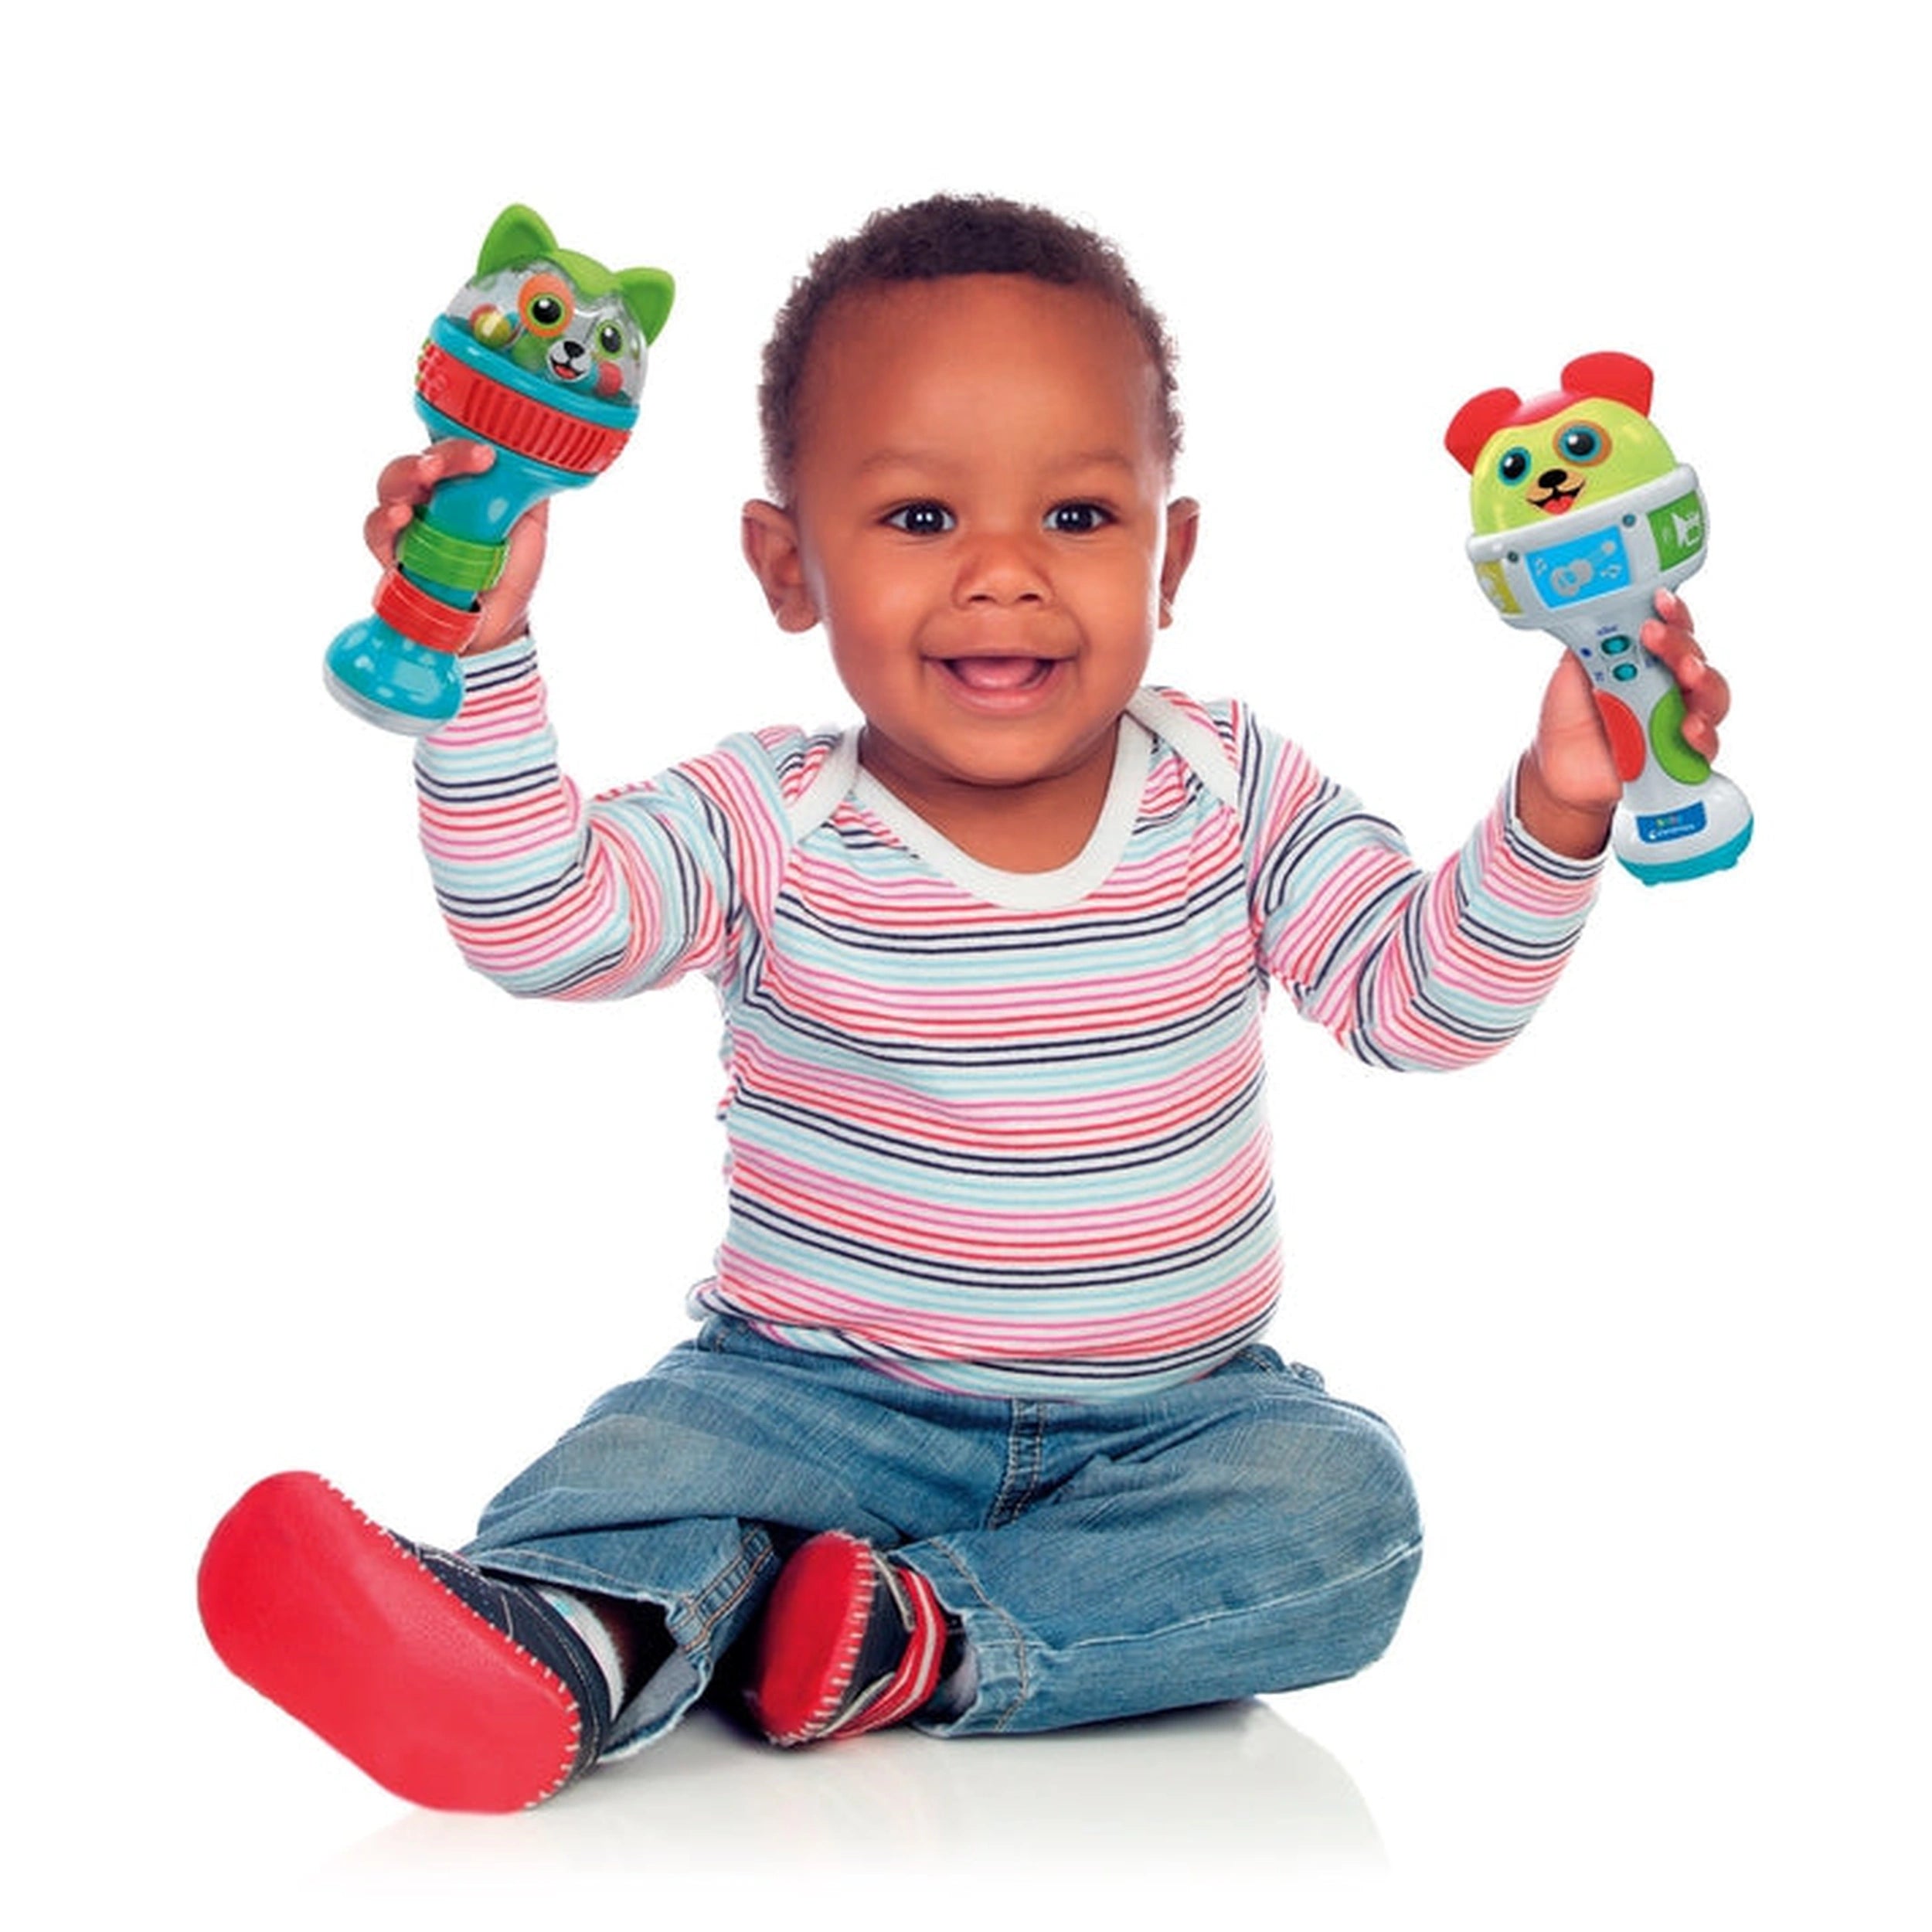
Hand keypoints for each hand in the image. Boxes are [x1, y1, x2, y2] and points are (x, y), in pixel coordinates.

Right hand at [365, 442, 550, 655]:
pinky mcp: (392, 554)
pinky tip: (400, 515)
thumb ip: (529, 489)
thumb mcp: (530, 523)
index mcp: (463, 481)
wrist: (499, 621)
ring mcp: (409, 522)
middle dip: (441, 456)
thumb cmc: (509, 566)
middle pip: (422, 460)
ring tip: (426, 475)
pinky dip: (384, 520)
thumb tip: (544, 455)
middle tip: (461, 460)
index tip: (487, 453)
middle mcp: (431, 495)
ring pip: (393, 484)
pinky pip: (376, 531)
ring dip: (407, 474)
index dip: (462, 441)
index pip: (453, 445)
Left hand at [1515, 590, 1731, 859]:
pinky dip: (1702, 735)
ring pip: (1712, 696)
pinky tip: (1689, 728)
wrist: (1557, 767)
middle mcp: (1669, 683)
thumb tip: (1601, 605)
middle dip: (1680, 644)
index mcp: (1647, 657)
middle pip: (1694, 657)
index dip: (1673, 613)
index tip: (1661, 602)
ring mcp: (1678, 718)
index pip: (1673, 628)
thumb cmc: (1570, 714)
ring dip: (1704, 682)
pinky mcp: (1680, 754)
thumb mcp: (1573, 670)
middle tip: (1657, 638)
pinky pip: (1705, 745)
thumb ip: (1592, 640)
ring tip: (1687, 675)